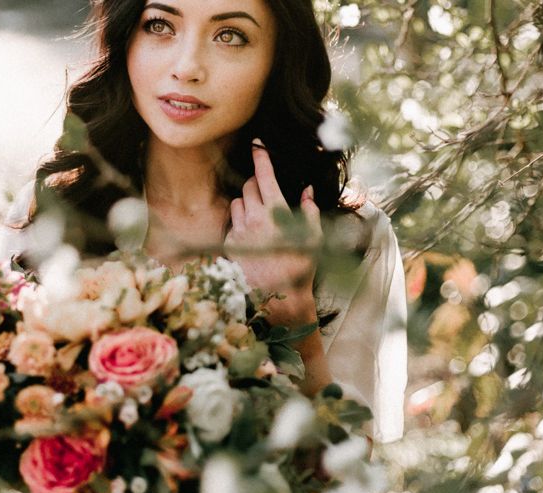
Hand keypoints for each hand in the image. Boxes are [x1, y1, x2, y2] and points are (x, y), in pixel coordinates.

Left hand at [224, 139, 322, 326]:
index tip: (257, 143)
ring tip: (259, 217)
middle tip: (265, 192)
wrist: (279, 298)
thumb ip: (309, 210)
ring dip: (246, 203)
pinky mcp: (229, 244)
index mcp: (276, 212)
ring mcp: (239, 231)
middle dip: (255, 183)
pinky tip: (252, 236)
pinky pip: (231, 223)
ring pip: (237, 202)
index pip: (264, 174)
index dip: (261, 155)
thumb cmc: (300, 267)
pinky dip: (240, 223)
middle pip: (247, 185)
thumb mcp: (313, 238)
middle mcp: (254, 218)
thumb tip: (307, 190)